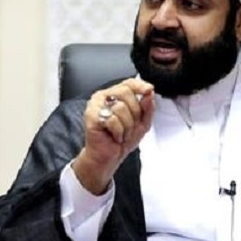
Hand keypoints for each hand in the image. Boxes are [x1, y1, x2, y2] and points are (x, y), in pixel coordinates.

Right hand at [73, 78, 154, 194]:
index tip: (149, 90)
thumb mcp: (142, 123)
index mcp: (115, 95)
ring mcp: (95, 105)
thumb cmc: (122, 139)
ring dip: (127, 126)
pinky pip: (112, 120)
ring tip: (121, 133)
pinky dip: (118, 132)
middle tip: (129, 126)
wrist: (108, 157)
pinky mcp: (91, 116)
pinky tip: (114, 137)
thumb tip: (149, 93)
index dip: (140, 85)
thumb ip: (148, 107)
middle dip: (134, 113)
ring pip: (120, 107)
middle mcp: (103, 97)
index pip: (129, 83)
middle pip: (126, 93)